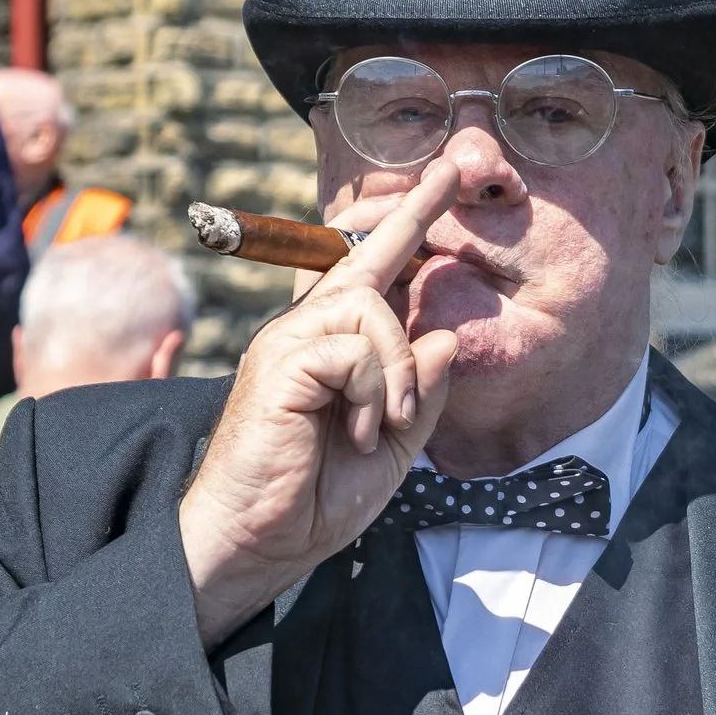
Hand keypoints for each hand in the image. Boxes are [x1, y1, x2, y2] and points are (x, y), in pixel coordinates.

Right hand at [179, 163, 462, 647]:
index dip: (407, 222)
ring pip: (371, 311)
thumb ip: (421, 394)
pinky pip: (354, 352)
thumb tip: (446, 335)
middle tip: (456, 172)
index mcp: (328, 346)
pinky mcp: (280, 365)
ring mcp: (287, 344)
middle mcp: (303, 331)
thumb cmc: (314, 497)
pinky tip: (355, 434)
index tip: (443, 175)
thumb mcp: (390, 446)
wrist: (259, 542)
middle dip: (415, 215)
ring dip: (397, 374)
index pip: (369, 270)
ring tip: (384, 424)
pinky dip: (372, 396)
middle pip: (368, 263)